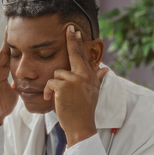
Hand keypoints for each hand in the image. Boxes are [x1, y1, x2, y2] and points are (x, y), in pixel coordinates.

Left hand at [43, 25, 107, 146]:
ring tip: (57, 97)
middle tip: (69, 28)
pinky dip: (48, 91)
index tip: (75, 31)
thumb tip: (106, 69)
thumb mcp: (93, 93)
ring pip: (57, 74)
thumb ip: (97, 79)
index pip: (83, 56)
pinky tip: (50, 99)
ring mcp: (74, 80)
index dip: (78, 43)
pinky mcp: (63, 87)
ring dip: (54, 85)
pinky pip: (50, 83)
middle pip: (75, 53)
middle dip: (72, 40)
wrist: (81, 126)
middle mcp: (84, 75)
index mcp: (90, 76)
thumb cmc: (84, 111)